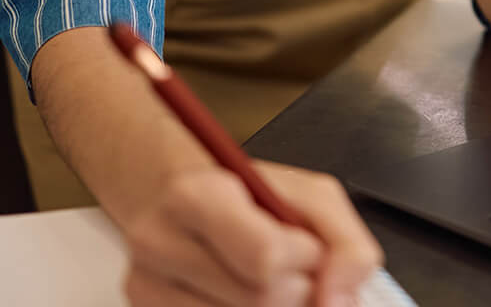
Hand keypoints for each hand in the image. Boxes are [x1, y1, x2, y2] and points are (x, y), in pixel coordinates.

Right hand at [122, 160, 381, 305]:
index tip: (308, 245)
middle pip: (257, 301)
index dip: (307, 260)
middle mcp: (158, 242)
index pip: (266, 258)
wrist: (177, 199)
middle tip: (294, 268)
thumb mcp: (310, 194)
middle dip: (296, 290)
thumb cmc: (248, 195)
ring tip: (270, 282)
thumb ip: (345, 242)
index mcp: (198, 195)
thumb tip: (340, 300)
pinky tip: (246, 297)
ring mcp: (145, 287)